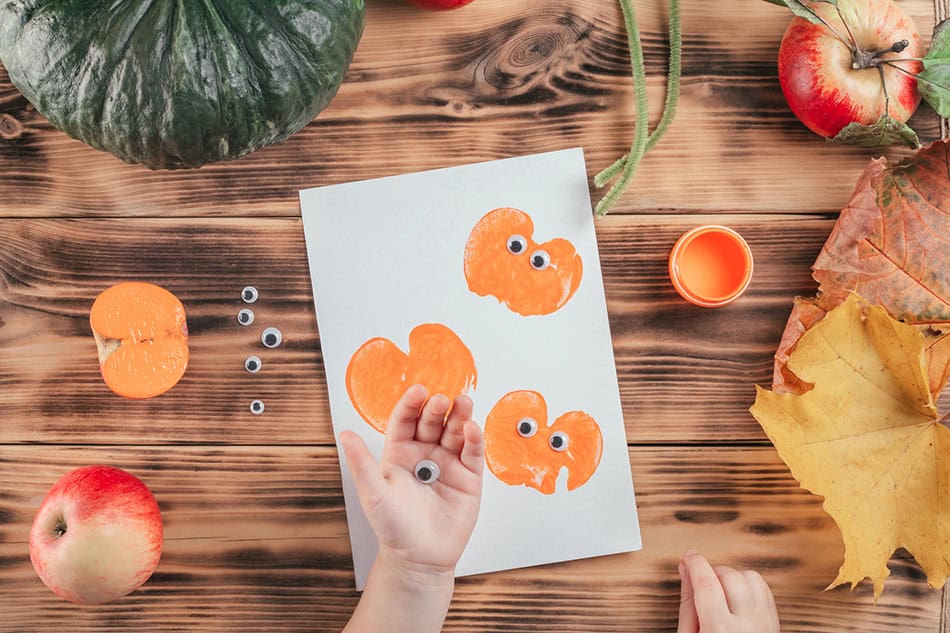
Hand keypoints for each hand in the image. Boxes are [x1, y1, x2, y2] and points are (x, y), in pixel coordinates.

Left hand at [339, 384, 484, 580]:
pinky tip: (472, 428)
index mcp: (400, 452)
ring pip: (455, 432)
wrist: (419, 559)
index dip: (411, 404)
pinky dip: (474, 439)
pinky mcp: (469, 477)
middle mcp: (425, 453)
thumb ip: (361, 463)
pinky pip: (472, 453)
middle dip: (437, 408)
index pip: (405, 420)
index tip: (417, 390)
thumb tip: (344, 434)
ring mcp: (448, 463)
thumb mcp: (373, 493)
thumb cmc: (393, 527)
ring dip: (460, 416)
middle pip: (432, 422)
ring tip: (462, 402)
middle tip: (440, 400)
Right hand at [677, 551, 779, 632]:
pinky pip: (765, 589)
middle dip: (712, 571)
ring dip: (733, 577)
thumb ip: (688, 604)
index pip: (707, 583)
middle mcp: (748, 625)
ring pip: (751, 578)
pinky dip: (750, 585)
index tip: (690, 556)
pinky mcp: (775, 623)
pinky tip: (738, 595)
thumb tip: (686, 572)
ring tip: (721, 590)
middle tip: (701, 580)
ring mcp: (765, 624)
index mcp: (720, 630)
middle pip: (729, 576)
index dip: (696, 563)